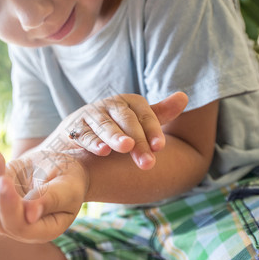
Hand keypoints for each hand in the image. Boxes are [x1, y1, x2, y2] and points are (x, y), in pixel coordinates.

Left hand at [0, 140, 86, 242]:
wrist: (64, 169)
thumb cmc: (72, 180)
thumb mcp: (68, 189)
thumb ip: (51, 201)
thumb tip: (30, 216)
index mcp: (42, 230)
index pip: (18, 225)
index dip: (8, 206)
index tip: (4, 180)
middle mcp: (19, 226)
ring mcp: (3, 211)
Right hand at [61, 92, 187, 169]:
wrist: (77, 129)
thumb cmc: (114, 126)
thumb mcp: (137, 119)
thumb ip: (160, 112)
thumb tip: (184, 97)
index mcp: (130, 102)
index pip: (145, 115)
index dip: (153, 130)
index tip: (159, 147)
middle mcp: (110, 105)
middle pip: (127, 121)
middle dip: (138, 141)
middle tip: (147, 162)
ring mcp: (91, 114)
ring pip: (105, 125)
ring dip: (115, 136)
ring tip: (126, 147)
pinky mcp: (74, 126)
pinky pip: (84, 134)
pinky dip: (92, 142)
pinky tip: (102, 151)